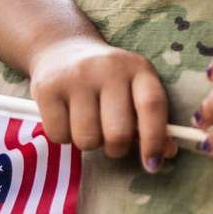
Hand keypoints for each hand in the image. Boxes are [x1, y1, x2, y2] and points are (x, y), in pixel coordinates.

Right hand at [27, 36, 172, 171]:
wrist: (63, 49)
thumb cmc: (108, 81)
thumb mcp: (134, 89)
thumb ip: (152, 120)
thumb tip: (165, 153)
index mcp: (138, 68)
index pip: (152, 106)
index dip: (155, 139)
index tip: (153, 164)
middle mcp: (109, 68)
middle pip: (118, 133)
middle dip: (117, 149)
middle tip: (113, 141)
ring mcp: (76, 77)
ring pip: (87, 139)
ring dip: (89, 143)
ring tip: (89, 125)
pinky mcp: (47, 88)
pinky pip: (59, 135)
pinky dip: (65, 137)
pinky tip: (68, 118)